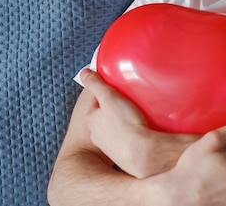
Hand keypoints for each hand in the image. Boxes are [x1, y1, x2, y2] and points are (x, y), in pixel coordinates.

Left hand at [81, 69, 198, 177]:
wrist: (140, 154)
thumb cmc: (124, 125)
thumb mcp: (109, 98)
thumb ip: (96, 84)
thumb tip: (85, 72)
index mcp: (91, 118)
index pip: (97, 100)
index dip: (108, 93)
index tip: (118, 90)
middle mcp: (95, 133)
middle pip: (105, 114)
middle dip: (115, 108)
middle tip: (129, 102)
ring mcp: (107, 145)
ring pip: (113, 128)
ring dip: (122, 122)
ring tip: (136, 116)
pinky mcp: (119, 154)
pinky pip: (123, 140)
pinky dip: (128, 135)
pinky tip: (138, 131)